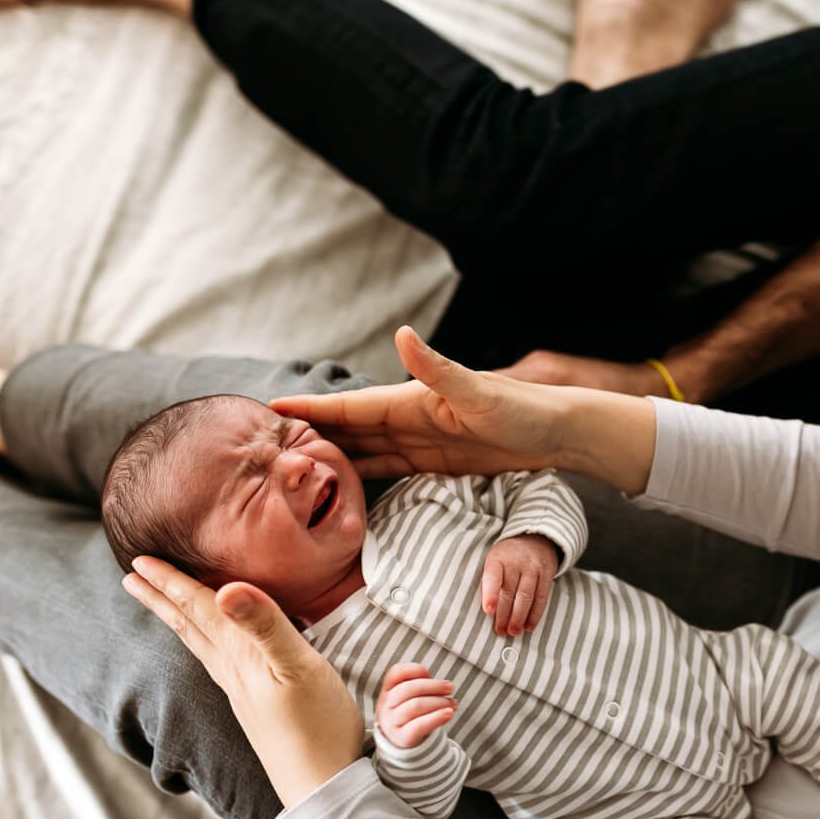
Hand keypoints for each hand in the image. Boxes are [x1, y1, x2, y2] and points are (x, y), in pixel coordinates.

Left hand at [122, 556, 364, 807]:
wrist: (324, 787)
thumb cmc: (319, 727)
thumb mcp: (298, 668)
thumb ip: (264, 626)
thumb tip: (224, 589)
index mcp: (240, 657)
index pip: (200, 611)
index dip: (172, 583)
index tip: (139, 560)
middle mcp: (233, 673)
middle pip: (190, 628)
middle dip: (163, 599)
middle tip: (132, 576)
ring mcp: (243, 692)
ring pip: (201, 646)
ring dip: (180, 620)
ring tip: (164, 605)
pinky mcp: (257, 706)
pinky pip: (219, 662)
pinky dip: (207, 642)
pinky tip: (215, 648)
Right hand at [271, 326, 658, 494]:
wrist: (558, 433)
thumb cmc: (522, 411)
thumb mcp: (479, 392)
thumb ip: (438, 368)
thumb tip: (403, 334)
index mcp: (411, 402)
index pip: (350, 406)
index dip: (311, 408)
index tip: (269, 408)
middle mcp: (410, 418)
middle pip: (348, 427)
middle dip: (309, 433)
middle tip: (262, 446)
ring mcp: (421, 440)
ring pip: (364, 448)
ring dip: (331, 455)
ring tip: (290, 467)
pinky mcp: (435, 462)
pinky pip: (388, 468)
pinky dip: (361, 473)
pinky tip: (341, 484)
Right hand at [375, 662, 457, 748]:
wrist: (402, 744)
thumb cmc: (411, 715)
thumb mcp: (410, 698)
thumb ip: (422, 687)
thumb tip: (442, 685)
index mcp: (387, 691)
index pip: (396, 673)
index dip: (415, 669)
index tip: (428, 674)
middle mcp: (386, 706)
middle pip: (408, 689)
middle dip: (433, 686)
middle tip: (450, 688)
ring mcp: (392, 723)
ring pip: (415, 706)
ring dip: (439, 702)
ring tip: (453, 703)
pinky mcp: (402, 738)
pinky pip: (418, 726)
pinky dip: (436, 718)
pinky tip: (449, 713)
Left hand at [481, 534, 557, 634]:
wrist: (536, 539)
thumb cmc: (508, 557)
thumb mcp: (495, 560)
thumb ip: (491, 581)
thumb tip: (488, 613)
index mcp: (498, 558)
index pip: (493, 576)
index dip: (490, 594)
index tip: (488, 610)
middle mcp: (516, 562)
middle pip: (510, 591)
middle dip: (504, 614)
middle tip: (500, 631)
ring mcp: (533, 568)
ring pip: (526, 596)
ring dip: (519, 617)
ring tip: (513, 632)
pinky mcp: (547, 575)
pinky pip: (542, 597)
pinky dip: (535, 614)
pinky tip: (529, 626)